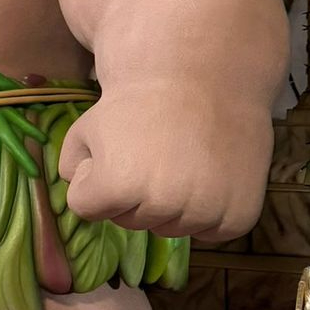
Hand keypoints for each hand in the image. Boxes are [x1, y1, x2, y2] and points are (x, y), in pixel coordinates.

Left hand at [59, 90, 272, 243]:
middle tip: (150, 153)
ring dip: (168, 206)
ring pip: (169, 228)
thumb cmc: (138, 102)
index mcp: (119, 184)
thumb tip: (84, 200)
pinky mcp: (239, 215)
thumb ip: (70, 167)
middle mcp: (163, 204)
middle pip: (129, 221)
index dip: (94, 178)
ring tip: (180, 161)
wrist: (204, 77)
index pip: (86, 208)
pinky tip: (208, 177)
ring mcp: (205, 212)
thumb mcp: (86, 127)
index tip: (113, 151)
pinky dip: (206, 213)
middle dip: (130, 194)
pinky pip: (209, 232)